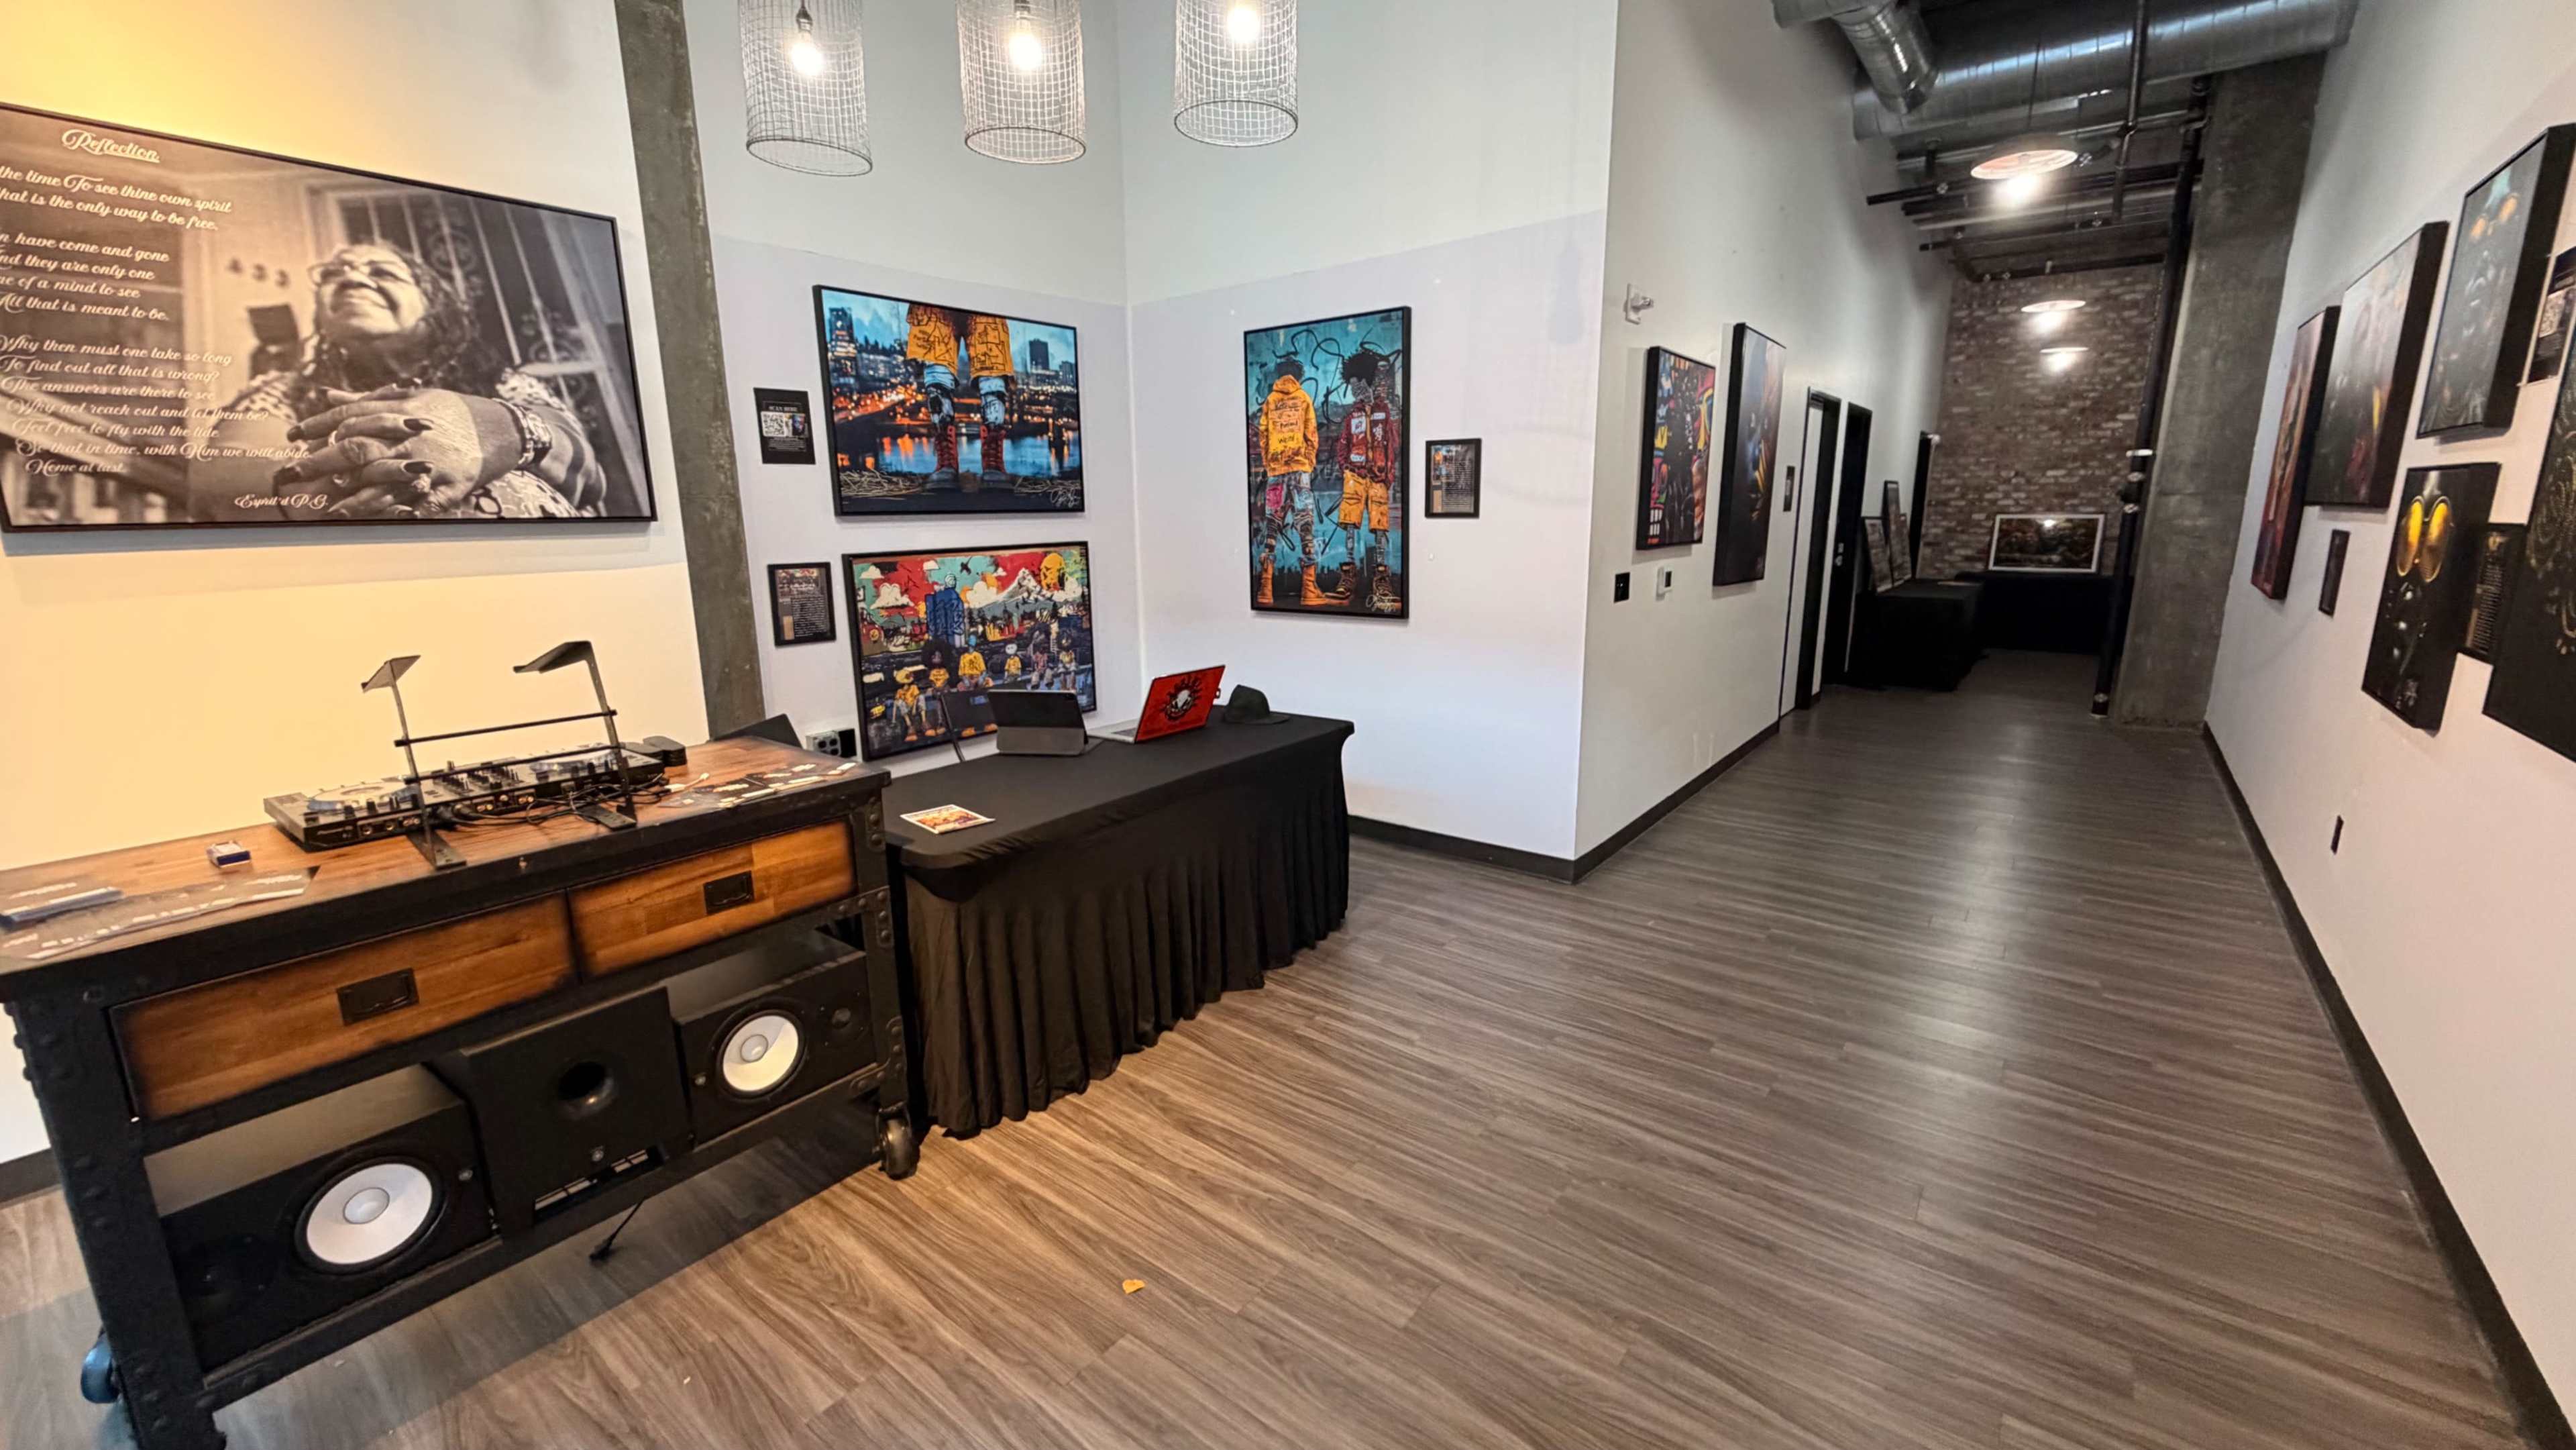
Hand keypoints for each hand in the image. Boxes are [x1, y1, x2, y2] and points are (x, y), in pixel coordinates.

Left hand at [275, 387, 515, 516]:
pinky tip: (379, 522)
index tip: (292, 435)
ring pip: (384, 480)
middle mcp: (411, 436)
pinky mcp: (450, 485)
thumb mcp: (411, 397)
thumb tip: (326, 395)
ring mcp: (431, 462)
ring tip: (328, 508)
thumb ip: (367, 400)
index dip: (317, 425)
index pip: (349, 416)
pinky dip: (402, 512)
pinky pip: (423, 503)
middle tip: (292, 471)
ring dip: (354, 497)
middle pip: (357, 448)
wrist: (503, 427)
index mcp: (400, 411)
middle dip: (321, 461)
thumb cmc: (451, 411)